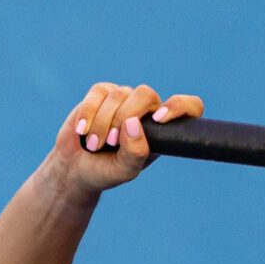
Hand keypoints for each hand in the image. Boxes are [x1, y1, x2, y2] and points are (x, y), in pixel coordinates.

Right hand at [51, 81, 202, 196]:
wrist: (75, 168)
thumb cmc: (105, 171)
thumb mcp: (123, 171)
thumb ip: (134, 153)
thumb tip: (134, 123)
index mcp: (163, 130)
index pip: (189, 107)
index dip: (179, 107)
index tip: (159, 119)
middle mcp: (148, 110)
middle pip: (145, 95)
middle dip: (123, 117)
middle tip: (110, 143)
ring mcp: (125, 98)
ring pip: (118, 96)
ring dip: (102, 124)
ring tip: (93, 145)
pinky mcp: (103, 92)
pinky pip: (98, 93)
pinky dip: (88, 113)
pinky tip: (82, 131)